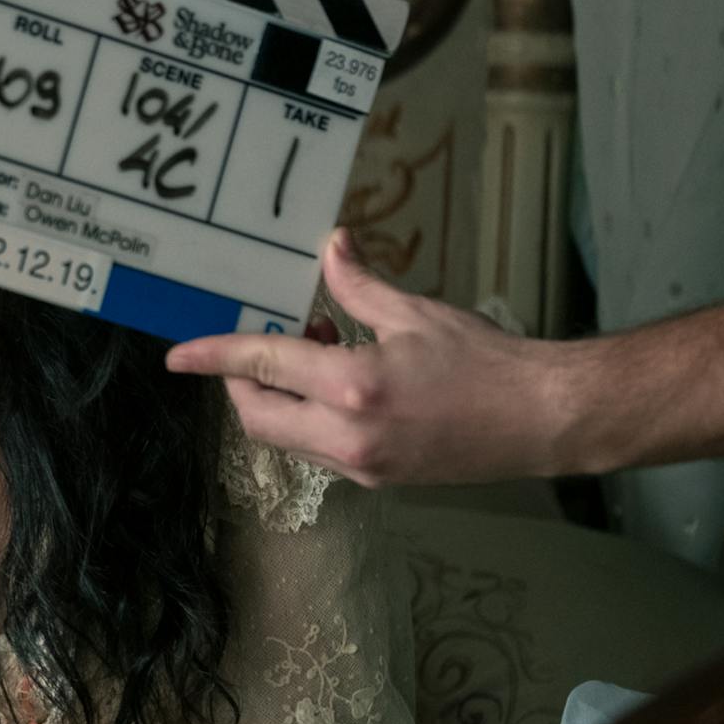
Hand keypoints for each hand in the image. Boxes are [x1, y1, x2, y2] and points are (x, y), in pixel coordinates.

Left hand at [164, 229, 574, 486]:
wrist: (545, 420)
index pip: (262, 367)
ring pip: (285, 437)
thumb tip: (330, 244)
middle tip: (266, 340)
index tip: (177, 355)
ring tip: (319, 348)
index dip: (215, 357)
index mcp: (352, 389)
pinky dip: (309, 417)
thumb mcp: (417, 314)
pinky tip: (340, 383)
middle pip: (257, 415)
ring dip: (279, 398)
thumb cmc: (488, 362)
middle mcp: (347, 436)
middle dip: (243, 381)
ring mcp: (360, 465)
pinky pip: (317, 450)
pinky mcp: (377, 479)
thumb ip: (358, 284)